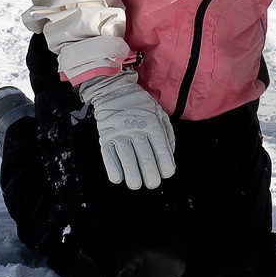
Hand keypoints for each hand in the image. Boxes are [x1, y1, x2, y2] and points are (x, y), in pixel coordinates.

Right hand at [78, 70, 176, 189]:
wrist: (114, 91)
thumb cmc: (141, 105)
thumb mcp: (159, 113)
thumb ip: (167, 134)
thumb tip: (170, 155)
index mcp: (152, 123)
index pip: (160, 147)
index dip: (164, 162)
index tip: (167, 174)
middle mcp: (136, 129)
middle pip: (144, 154)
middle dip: (150, 172)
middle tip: (153, 184)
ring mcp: (119, 133)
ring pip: (126, 157)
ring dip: (131, 173)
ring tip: (136, 185)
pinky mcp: (105, 136)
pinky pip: (108, 154)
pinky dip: (112, 167)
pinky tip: (118, 179)